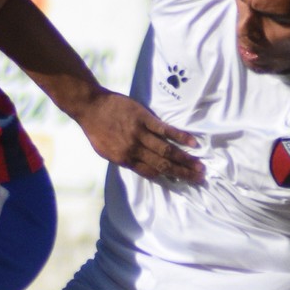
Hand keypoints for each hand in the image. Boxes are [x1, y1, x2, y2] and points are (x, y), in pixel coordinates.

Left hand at [77, 91, 204, 183]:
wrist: (90, 107)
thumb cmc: (96, 129)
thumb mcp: (106, 151)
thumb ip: (124, 159)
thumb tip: (141, 167)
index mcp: (124, 159)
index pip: (151, 173)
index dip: (168, 178)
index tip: (181, 182)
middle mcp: (134, 149)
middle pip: (163, 165)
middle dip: (182, 173)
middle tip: (199, 179)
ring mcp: (140, 134)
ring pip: (167, 150)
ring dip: (185, 159)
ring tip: (200, 166)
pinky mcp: (145, 118)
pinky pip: (165, 130)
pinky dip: (180, 137)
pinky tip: (193, 143)